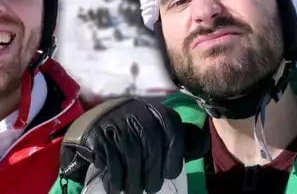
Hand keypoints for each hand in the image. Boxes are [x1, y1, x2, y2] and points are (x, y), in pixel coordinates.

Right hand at [59, 98, 185, 193]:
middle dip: (152, 172)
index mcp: (155, 111)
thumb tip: (200, 145)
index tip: (169, 173)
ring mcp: (115, 121)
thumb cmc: (133, 132)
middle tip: (150, 188)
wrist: (95, 124)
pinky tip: (116, 186)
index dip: (173, 153)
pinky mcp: (97, 133)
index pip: (171, 128)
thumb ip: (177, 138)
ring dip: (132, 178)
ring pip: (131, 153)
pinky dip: (114, 176)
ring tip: (132, 190)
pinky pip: (110, 158)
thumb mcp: (157, 129)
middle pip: (150, 143)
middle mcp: (136, 112)